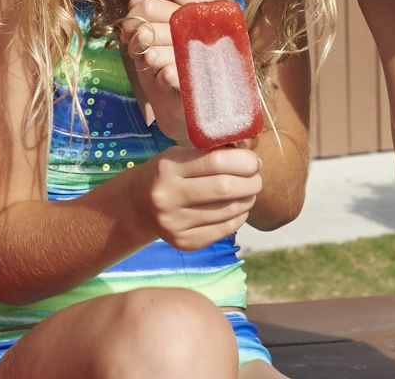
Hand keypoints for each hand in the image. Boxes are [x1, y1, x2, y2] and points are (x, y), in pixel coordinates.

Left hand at [121, 0, 189, 144]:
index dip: (131, 21)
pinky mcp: (202, 82)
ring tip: (155, 71)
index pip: (150, 7)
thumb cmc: (172, 74)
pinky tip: (164, 82)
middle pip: (147, 30)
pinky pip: (169, 74)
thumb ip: (148, 19)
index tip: (128, 36)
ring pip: (154, 54)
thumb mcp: (156, 44)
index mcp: (188, 18)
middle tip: (141, 58)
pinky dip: (160, 79)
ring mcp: (202, 57)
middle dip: (135, 46)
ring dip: (148, 65)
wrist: (189, 113)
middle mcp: (197, 32)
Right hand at [137, 145, 262, 250]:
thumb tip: (249, 153)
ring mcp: (174, 223)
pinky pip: (224, 230)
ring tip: (249, 192)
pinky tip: (239, 209)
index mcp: (168, 167)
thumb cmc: (168, 173)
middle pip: (224, 188)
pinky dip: (239, 217)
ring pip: (228, 211)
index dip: (243, 161)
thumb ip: (212, 153)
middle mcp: (167, 196)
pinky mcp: (183, 242)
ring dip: (247, 200)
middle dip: (250, 182)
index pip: (216, 161)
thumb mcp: (181, 155)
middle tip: (257, 178)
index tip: (254, 161)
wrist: (137, 205)